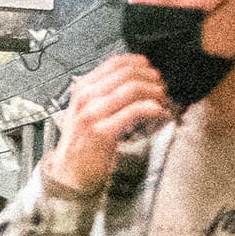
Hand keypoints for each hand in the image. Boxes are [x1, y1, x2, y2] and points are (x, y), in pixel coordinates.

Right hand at [46, 54, 170, 195]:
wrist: (70, 173)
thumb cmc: (83, 144)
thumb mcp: (87, 111)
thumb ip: (106, 93)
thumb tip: (139, 78)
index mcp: (82, 89)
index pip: (115, 62)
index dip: (140, 64)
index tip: (152, 73)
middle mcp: (85, 98)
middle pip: (127, 73)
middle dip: (152, 79)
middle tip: (163, 89)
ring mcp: (92, 114)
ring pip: (133, 89)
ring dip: (156, 94)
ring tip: (164, 103)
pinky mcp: (102, 132)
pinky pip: (135, 111)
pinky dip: (154, 110)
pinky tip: (161, 115)